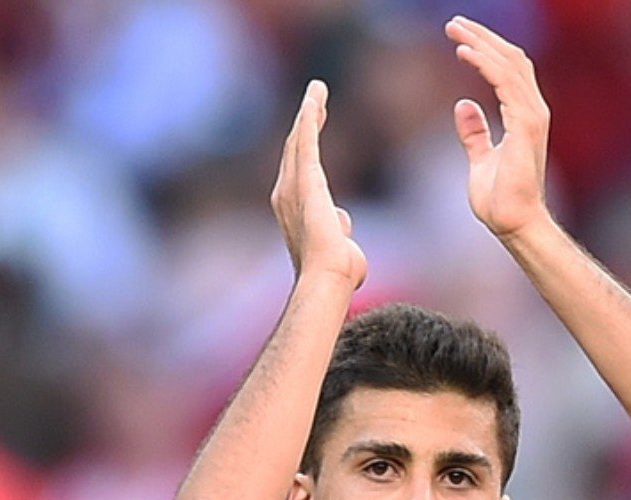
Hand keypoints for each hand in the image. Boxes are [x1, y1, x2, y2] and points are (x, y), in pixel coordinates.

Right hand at [270, 80, 365, 288]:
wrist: (328, 279)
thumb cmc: (338, 274)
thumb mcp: (341, 247)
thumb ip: (340, 232)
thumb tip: (342, 223)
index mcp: (296, 210)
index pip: (303, 169)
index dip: (308, 144)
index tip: (316, 125)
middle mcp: (287, 195)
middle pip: (297, 148)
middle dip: (307, 120)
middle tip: (316, 96)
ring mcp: (294, 187)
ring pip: (301, 140)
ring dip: (309, 113)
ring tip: (317, 90)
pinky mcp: (306, 181)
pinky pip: (306, 143)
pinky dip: (309, 121)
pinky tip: (314, 101)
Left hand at [446, 16, 552, 240]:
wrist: (514, 223)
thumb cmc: (500, 200)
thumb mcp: (481, 159)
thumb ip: (475, 133)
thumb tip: (463, 105)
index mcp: (525, 117)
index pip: (510, 70)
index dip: (487, 49)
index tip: (461, 37)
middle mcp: (533, 111)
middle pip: (511, 59)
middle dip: (483, 37)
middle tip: (454, 23)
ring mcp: (532, 117)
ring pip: (509, 64)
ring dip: (481, 43)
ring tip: (455, 29)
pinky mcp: (525, 125)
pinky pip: (505, 82)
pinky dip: (485, 63)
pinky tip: (464, 52)